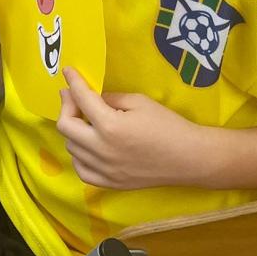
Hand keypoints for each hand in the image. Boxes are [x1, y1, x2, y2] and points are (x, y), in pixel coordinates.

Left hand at [57, 67, 204, 189]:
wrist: (190, 158)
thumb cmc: (168, 125)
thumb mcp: (138, 102)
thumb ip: (109, 98)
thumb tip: (89, 97)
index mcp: (110, 126)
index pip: (81, 99)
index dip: (72, 82)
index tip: (68, 72)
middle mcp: (102, 150)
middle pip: (65, 126)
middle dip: (67, 107)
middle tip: (74, 98)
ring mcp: (105, 170)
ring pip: (71, 148)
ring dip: (74, 131)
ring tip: (87, 122)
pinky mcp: (110, 183)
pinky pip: (81, 170)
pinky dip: (80, 156)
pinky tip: (89, 147)